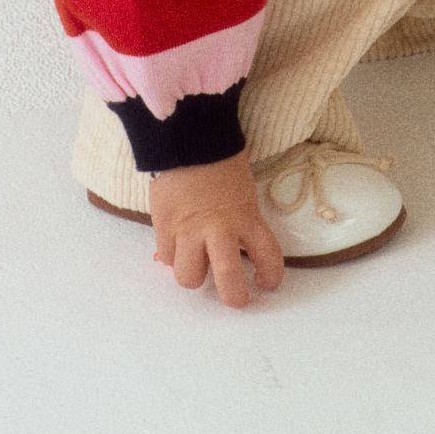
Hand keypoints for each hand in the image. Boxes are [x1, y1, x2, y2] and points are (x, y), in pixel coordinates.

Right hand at [149, 149, 284, 306]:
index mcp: (247, 216)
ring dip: (195, 275)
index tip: (266, 282)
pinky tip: (177, 244)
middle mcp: (219, 229)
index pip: (268, 256)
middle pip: (228, 280)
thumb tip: (234, 244)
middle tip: (235, 298)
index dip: (271, 276)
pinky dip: (172, 256)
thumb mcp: (243, 189)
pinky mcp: (163, 225)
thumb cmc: (220, 158)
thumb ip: (241, 219)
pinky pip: (167, 257)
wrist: (185, 135)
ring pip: (189, 277)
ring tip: (197, 265)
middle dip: (234, 297)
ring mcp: (189, 230)